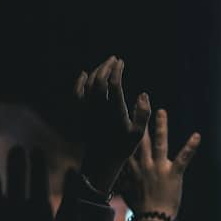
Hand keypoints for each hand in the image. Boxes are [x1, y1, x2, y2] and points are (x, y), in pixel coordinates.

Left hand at [76, 56, 150, 194]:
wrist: (101, 161)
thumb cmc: (122, 148)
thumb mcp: (138, 134)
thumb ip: (143, 113)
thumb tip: (143, 94)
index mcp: (115, 112)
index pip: (114, 85)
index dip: (117, 71)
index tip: (121, 63)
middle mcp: (99, 109)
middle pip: (99, 80)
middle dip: (106, 66)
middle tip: (114, 59)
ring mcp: (88, 111)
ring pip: (88, 85)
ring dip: (96, 72)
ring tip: (105, 65)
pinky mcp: (81, 114)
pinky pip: (77, 94)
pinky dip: (80, 82)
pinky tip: (84, 74)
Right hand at [116, 109, 200, 218]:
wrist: (152, 219)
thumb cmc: (141, 210)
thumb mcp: (126, 194)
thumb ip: (123, 181)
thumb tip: (117, 177)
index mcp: (131, 169)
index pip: (126, 144)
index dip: (124, 128)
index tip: (121, 113)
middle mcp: (143, 165)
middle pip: (139, 138)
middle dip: (138, 119)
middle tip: (138, 102)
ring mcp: (158, 167)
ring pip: (159, 142)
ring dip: (161, 126)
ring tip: (161, 111)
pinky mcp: (173, 173)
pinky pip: (183, 157)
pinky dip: (190, 146)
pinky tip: (197, 135)